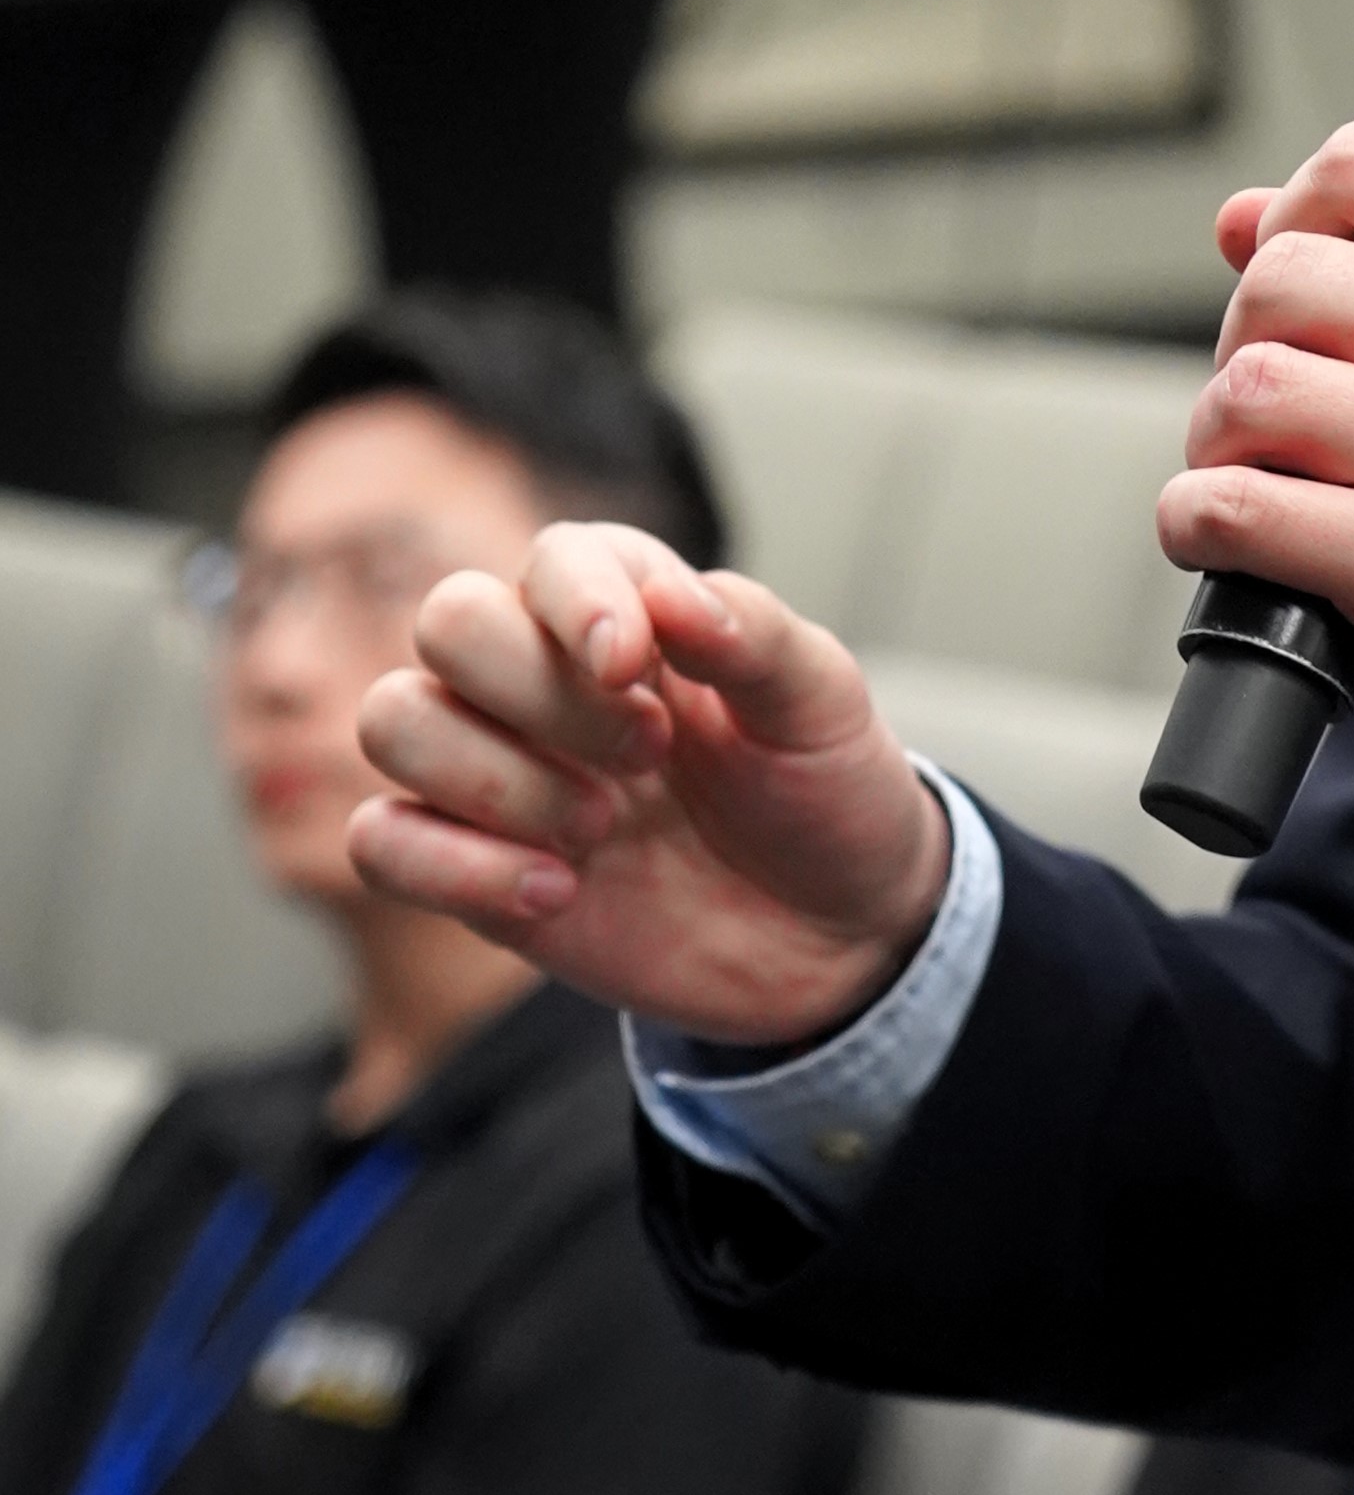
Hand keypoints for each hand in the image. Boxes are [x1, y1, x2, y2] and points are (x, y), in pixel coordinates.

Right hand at [347, 526, 949, 1050]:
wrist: (833, 937)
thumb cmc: (825, 793)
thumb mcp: (824, 704)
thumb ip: (753, 634)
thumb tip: (671, 598)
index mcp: (628, 612)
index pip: (554, 558)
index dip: (578, 604)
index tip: (633, 667)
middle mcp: (543, 678)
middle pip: (449, 621)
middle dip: (540, 695)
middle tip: (649, 757)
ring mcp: (498, 773)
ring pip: (393, 720)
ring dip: (495, 780)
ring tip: (602, 829)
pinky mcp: (469, 870)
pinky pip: (379, 841)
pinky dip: (453, 866)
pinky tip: (558, 893)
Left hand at [1158, 123, 1353, 812]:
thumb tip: (1240, 219)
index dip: (1297, 212)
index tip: (1300, 278)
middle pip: (1282, 278)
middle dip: (1245, 338)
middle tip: (1282, 397)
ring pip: (1246, 391)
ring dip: (1219, 437)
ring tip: (1263, 467)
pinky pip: (1233, 509)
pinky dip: (1196, 521)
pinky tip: (1232, 532)